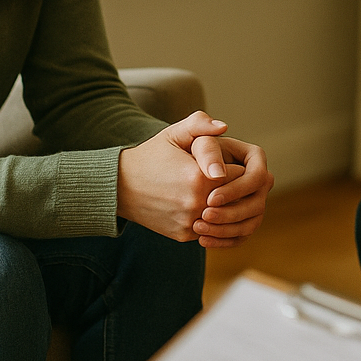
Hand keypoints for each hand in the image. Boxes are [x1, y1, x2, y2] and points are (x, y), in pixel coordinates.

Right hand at [118, 112, 243, 243]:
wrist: (119, 187)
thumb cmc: (151, 156)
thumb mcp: (173, 134)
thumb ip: (200, 125)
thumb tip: (224, 127)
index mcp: (200, 178)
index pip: (240, 175)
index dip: (236, 166)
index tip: (227, 162)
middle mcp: (197, 204)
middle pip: (235, 198)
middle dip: (233, 187)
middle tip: (221, 177)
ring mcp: (190, 222)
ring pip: (224, 215)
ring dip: (223, 205)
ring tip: (212, 190)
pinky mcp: (184, 235)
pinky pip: (208, 227)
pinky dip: (208, 217)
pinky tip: (198, 204)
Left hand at [192, 135, 273, 247]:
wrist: (172, 171)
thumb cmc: (181, 149)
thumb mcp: (186, 134)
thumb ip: (200, 130)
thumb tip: (219, 172)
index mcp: (254, 157)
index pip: (257, 176)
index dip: (236, 189)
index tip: (210, 197)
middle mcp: (259, 181)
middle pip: (257, 203)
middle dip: (231, 212)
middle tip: (204, 215)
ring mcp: (254, 202)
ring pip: (251, 223)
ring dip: (226, 230)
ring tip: (199, 229)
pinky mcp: (244, 220)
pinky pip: (241, 236)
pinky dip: (224, 241)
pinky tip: (202, 240)